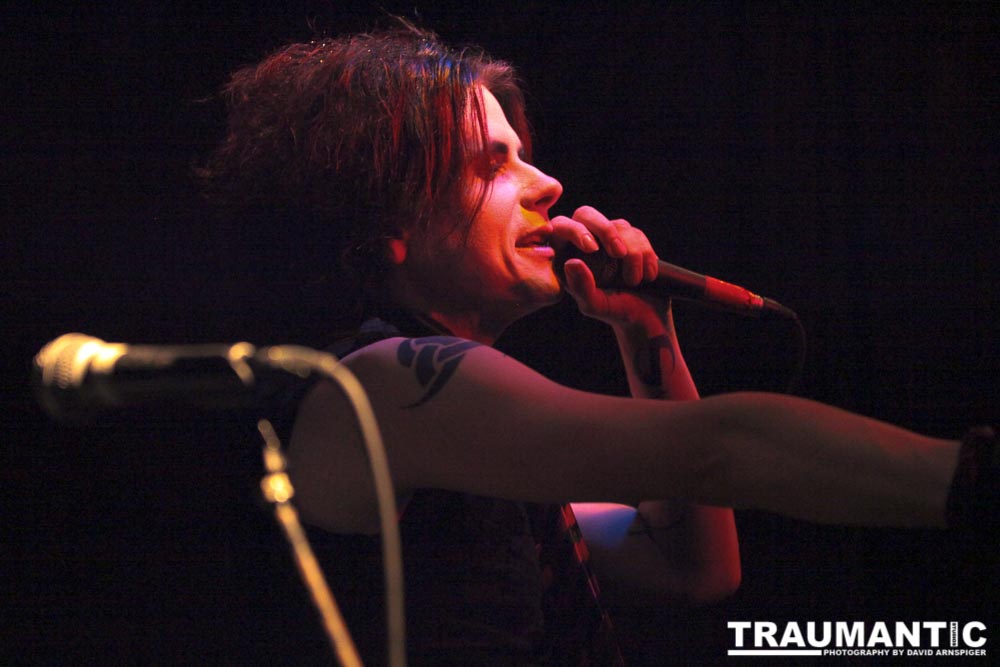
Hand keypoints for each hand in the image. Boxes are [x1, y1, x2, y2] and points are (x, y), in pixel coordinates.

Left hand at [551, 206, 666, 328]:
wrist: (645, 316)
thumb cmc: (614, 311)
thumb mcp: (595, 305)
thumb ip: (581, 287)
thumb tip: (571, 262)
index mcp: (566, 256)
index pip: (560, 228)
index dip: (574, 230)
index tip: (592, 248)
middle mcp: (584, 243)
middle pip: (586, 214)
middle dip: (606, 231)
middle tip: (620, 254)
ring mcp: (608, 239)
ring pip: (618, 225)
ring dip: (633, 253)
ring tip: (635, 281)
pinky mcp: (630, 239)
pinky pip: (637, 233)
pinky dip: (646, 254)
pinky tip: (648, 275)